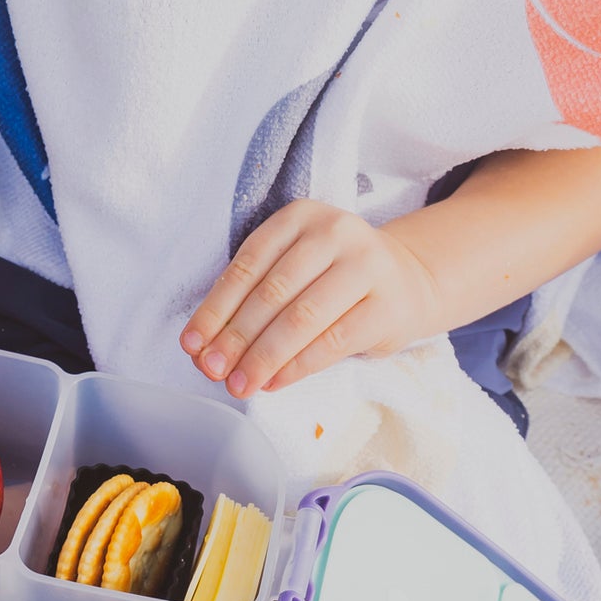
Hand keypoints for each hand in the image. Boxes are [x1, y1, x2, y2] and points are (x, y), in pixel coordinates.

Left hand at [180, 200, 442, 398]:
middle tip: (212, 371)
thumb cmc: (335, 278)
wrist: (407, 281)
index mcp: (300, 217)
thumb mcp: (295, 268)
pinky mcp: (387, 304)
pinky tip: (275, 381)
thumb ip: (253, 298)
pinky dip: (299, 365)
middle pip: (273, 292)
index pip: (247, 265)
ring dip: (264, 357)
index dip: (216, 309)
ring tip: (241, 383)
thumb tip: (206, 348)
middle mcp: (334, 232)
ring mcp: (366, 266)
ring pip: (302, 317)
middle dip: (236, 337)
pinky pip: (334, 340)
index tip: (192, 345)